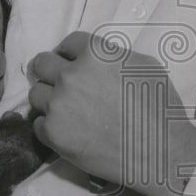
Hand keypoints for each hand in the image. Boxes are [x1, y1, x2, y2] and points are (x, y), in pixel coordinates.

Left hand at [28, 31, 195, 195]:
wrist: (160, 152)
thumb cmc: (160, 108)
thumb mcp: (143, 66)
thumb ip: (112, 57)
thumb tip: (96, 62)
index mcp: (95, 53)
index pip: (68, 43)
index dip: (69, 54)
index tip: (70, 63)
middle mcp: (72, 75)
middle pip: (42, 63)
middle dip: (50, 71)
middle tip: (60, 84)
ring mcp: (59, 104)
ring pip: (36, 94)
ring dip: (48, 99)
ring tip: (67, 112)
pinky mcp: (53, 132)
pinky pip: (38, 124)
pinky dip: (50, 127)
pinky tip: (69, 132)